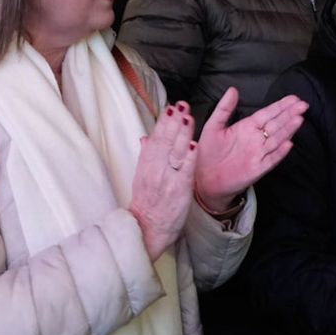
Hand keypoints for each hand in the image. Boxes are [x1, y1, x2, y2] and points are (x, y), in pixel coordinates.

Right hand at [130, 101, 195, 260]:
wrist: (147, 229)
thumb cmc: (147, 204)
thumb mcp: (142, 178)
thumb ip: (146, 156)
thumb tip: (146, 137)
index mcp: (145, 165)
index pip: (155, 139)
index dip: (163, 122)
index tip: (171, 107)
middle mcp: (154, 170)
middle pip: (164, 141)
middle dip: (173, 121)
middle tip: (181, 105)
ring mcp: (166, 179)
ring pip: (174, 152)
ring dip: (182, 134)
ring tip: (188, 117)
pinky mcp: (178, 190)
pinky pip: (184, 171)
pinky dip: (188, 157)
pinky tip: (193, 145)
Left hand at [194, 88, 307, 208]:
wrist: (204, 178)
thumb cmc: (209, 152)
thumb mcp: (213, 126)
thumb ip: (224, 108)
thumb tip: (233, 89)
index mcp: (247, 127)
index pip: (268, 113)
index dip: (281, 106)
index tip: (294, 98)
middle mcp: (256, 139)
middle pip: (276, 124)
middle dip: (290, 114)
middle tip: (303, 105)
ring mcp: (258, 154)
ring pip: (277, 139)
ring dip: (288, 130)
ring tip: (298, 119)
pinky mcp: (257, 169)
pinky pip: (271, 159)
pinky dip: (279, 152)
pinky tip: (288, 144)